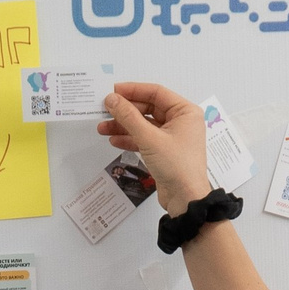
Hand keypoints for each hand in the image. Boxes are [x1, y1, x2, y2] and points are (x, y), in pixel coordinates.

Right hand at [100, 83, 211, 213]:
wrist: (185, 199)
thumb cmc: (178, 167)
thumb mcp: (149, 138)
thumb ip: (128, 117)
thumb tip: (112, 100)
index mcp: (185, 112)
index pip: (156, 93)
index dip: (133, 90)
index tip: (114, 91)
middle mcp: (180, 122)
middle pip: (148, 109)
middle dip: (125, 111)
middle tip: (105, 110)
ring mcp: (172, 137)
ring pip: (144, 125)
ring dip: (124, 126)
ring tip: (103, 127)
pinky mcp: (164, 151)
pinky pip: (144, 139)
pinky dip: (130, 139)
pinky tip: (114, 139)